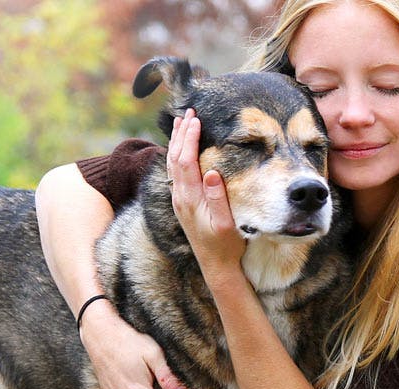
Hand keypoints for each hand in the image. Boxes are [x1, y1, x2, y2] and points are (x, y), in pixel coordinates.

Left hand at [167, 111, 245, 275]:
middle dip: (181, 134)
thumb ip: (218, 198)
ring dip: (176, 142)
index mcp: (190, 199)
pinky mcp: (182, 203)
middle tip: (187, 111)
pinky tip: (180, 148)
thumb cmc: (226, 245)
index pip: (185, 162)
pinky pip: (175, 173)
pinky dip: (176, 155)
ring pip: (172, 165)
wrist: (215, 265)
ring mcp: (179, 200)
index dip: (189, 139)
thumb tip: (211, 172)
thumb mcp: (226, 224)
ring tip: (180, 122)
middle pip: (175, 158)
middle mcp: (180, 198)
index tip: (195, 119)